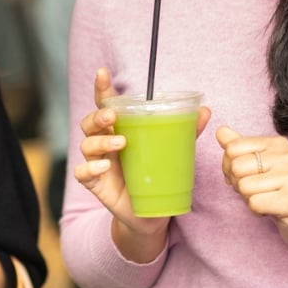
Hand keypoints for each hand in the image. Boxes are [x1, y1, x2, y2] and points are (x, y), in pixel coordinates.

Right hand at [73, 68, 210, 260]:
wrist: (150, 215)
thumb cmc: (155, 176)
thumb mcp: (170, 152)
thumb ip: (185, 131)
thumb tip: (204, 110)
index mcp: (119, 130)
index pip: (105, 105)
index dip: (102, 88)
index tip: (103, 72)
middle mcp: (104, 143)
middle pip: (90, 122)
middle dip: (98, 116)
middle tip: (113, 117)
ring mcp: (98, 163)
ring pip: (87, 144)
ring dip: (100, 141)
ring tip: (120, 144)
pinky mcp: (96, 185)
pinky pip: (82, 173)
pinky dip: (90, 168)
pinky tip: (102, 168)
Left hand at [215, 126, 287, 253]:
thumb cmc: (280, 189)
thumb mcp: (260, 163)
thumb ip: (239, 147)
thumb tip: (220, 131)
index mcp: (277, 143)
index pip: (232, 148)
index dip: (229, 166)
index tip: (244, 176)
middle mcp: (287, 157)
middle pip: (236, 167)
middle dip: (238, 183)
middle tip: (256, 190)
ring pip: (243, 186)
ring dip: (248, 198)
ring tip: (266, 199)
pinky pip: (254, 203)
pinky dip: (256, 210)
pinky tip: (271, 209)